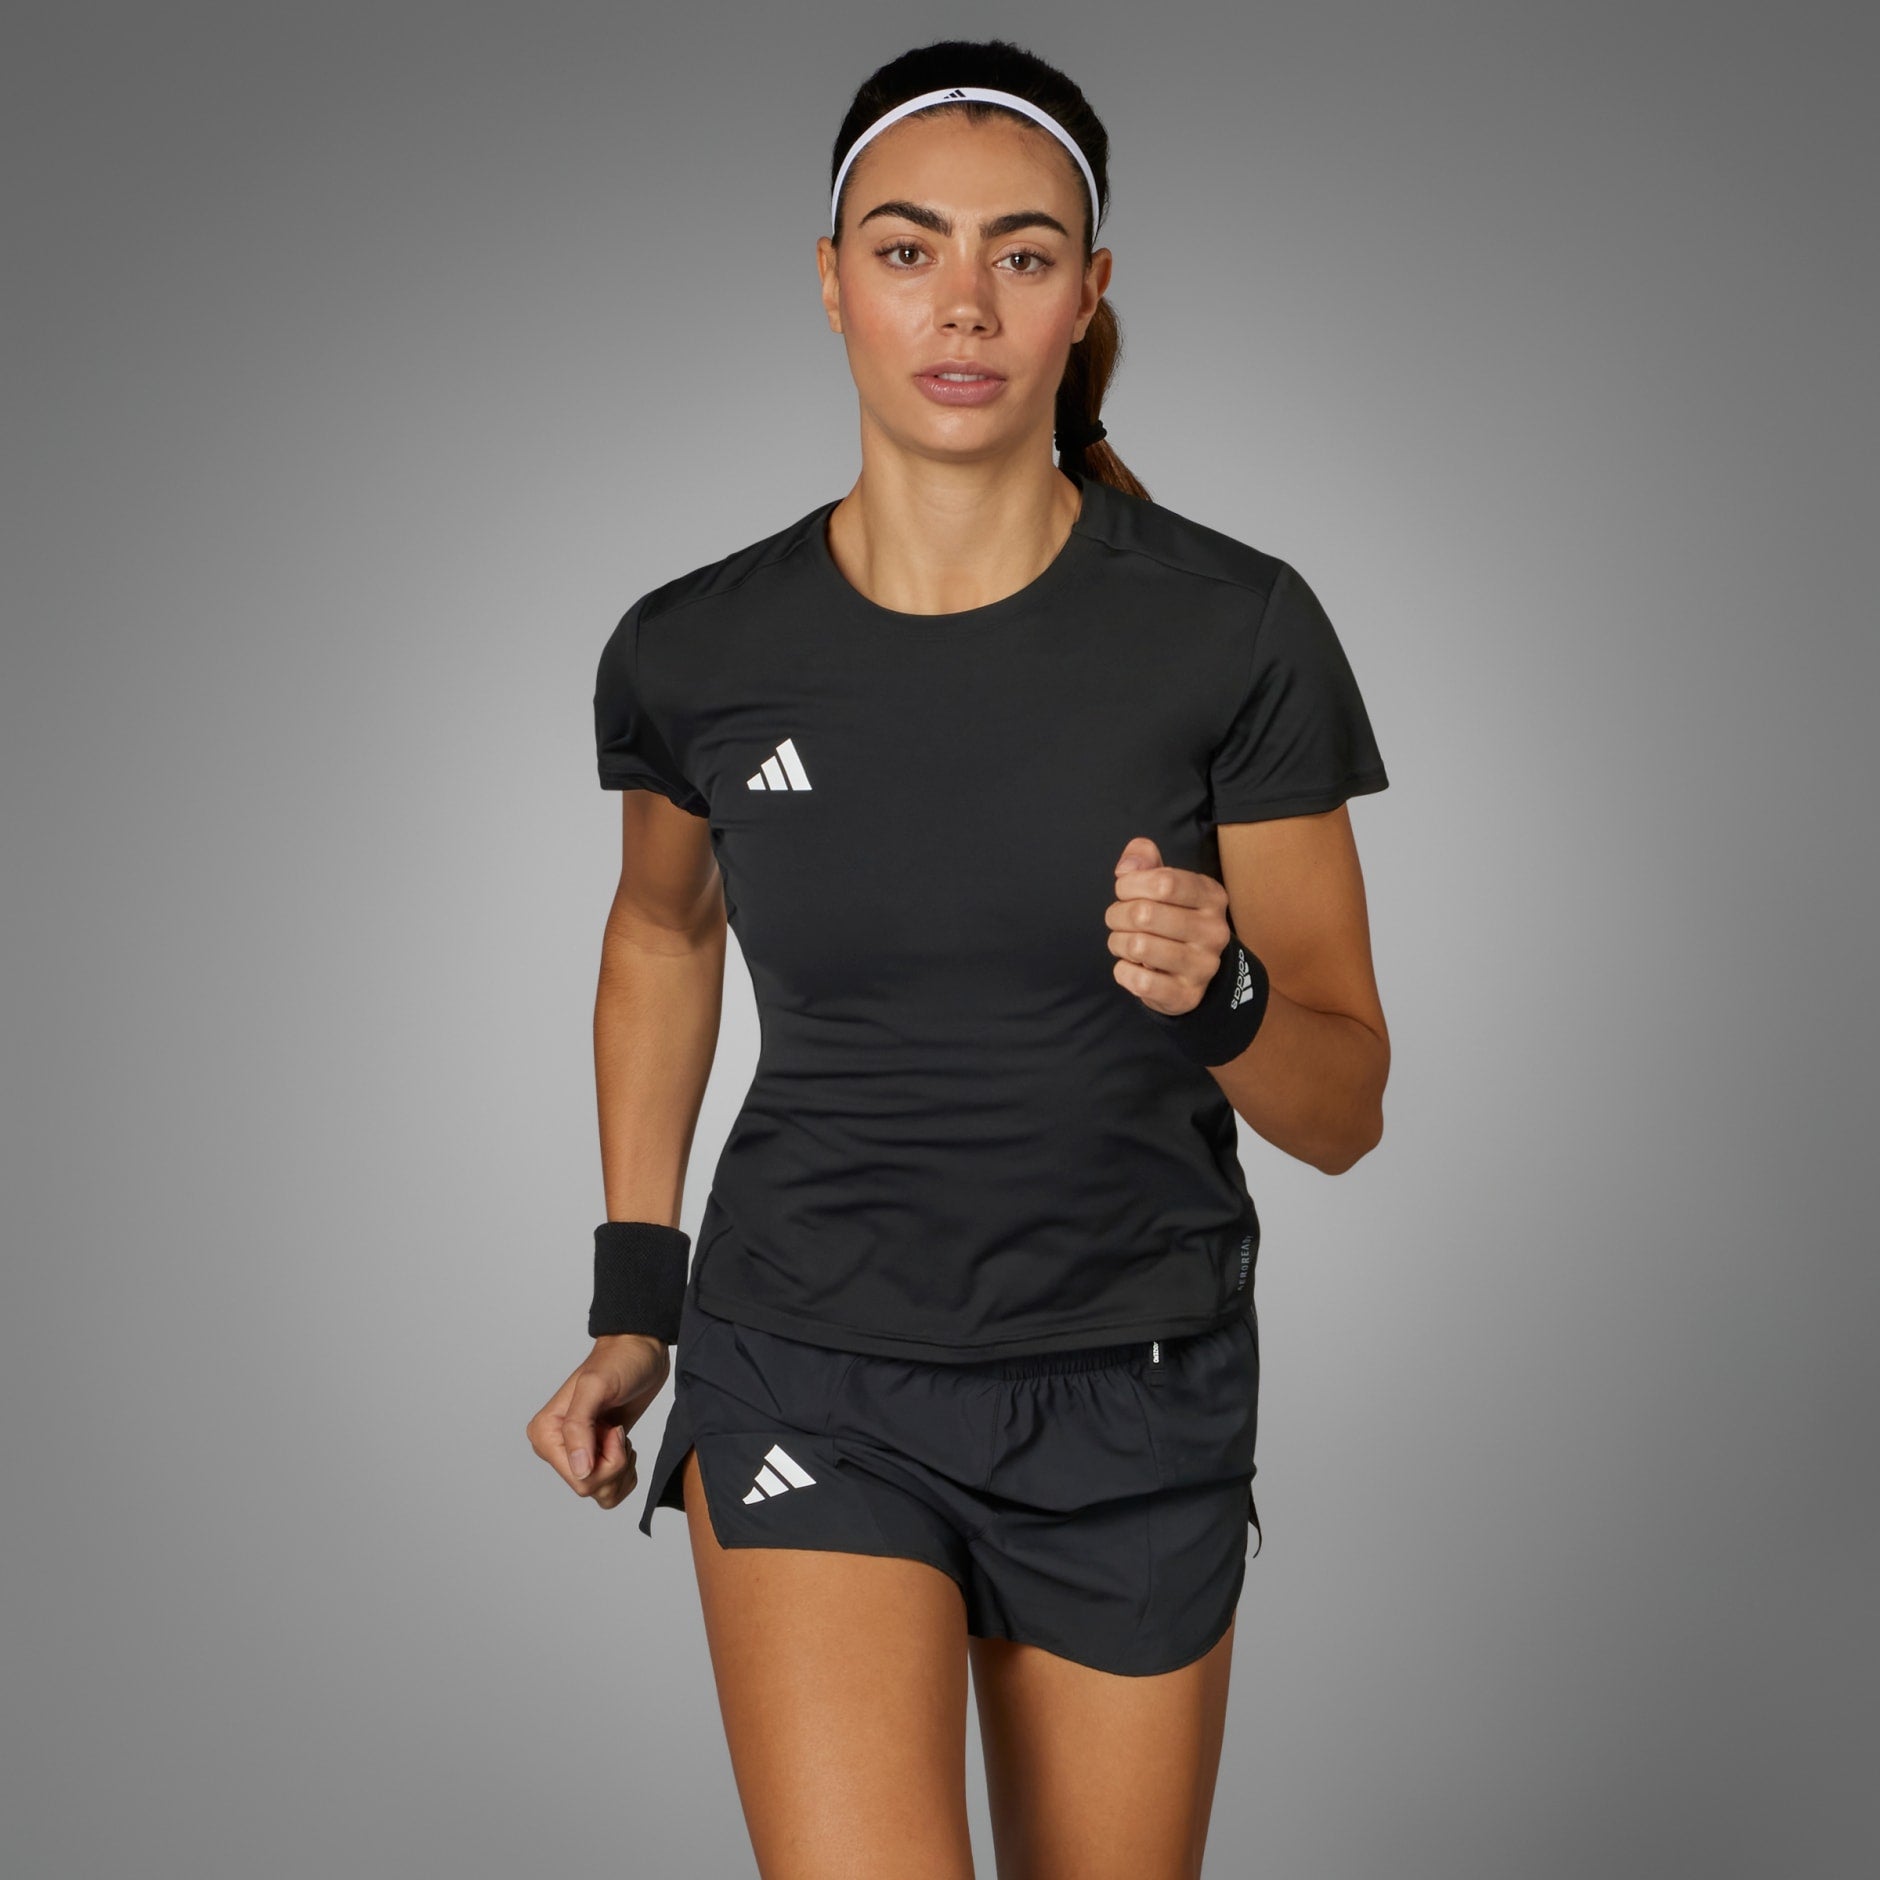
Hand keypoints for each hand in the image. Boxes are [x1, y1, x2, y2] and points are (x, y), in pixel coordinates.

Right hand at [526, 1334, 669, 1510]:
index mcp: (545, 1433)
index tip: (612, 1429)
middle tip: (618, 1430)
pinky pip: (611, 1489)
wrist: (640, 1351)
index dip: (605, 1462)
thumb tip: (579, 1470)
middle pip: (590, 1488)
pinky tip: (624, 1443)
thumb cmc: (618, 1361)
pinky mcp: (596, 1456)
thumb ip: (580, 1427)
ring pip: (601, 1493)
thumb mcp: (596, 1387)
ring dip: (621, 1469)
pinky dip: (626, 1471)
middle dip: (615, 1464)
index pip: (578, 1479)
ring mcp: (576, 1454)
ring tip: (620, 1435)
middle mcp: (555, 1447)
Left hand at [1107, 835, 1234, 1016]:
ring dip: (1117, 943)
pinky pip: (1139, 980)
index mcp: (1211, 895)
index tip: (1123, 890)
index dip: (1130, 884)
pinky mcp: (1186, 995)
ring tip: (1124, 942)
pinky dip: (1123, 971)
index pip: (1163, 881)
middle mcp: (1214, 930)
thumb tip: (1128, 866)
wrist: (1194, 973)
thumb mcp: (1164, 882)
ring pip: (1138, 947)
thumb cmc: (1172, 918)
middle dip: (1117, 915)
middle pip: (1144, 914)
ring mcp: (1203, 965)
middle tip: (1118, 920)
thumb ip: (1145, 860)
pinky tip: (1130, 966)